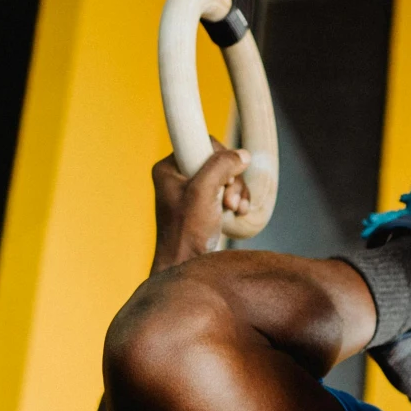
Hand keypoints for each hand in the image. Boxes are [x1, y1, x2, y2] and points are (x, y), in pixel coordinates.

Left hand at [150, 141, 253, 273]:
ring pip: (225, 177)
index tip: (225, 180)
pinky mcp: (203, 205)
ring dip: (236, 191)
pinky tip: (238, 212)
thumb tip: (242, 155)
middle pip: (217, 161)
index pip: (201, 144)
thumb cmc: (186, 233)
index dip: (220, 158)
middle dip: (231, 180)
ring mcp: (191, 192)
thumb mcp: (203, 192)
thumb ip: (221, 166)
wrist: (186, 266)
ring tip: (235, 209)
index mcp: (168, 168)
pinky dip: (236, 200)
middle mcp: (178, 177)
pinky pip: (226, 192)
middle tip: (230, 201)